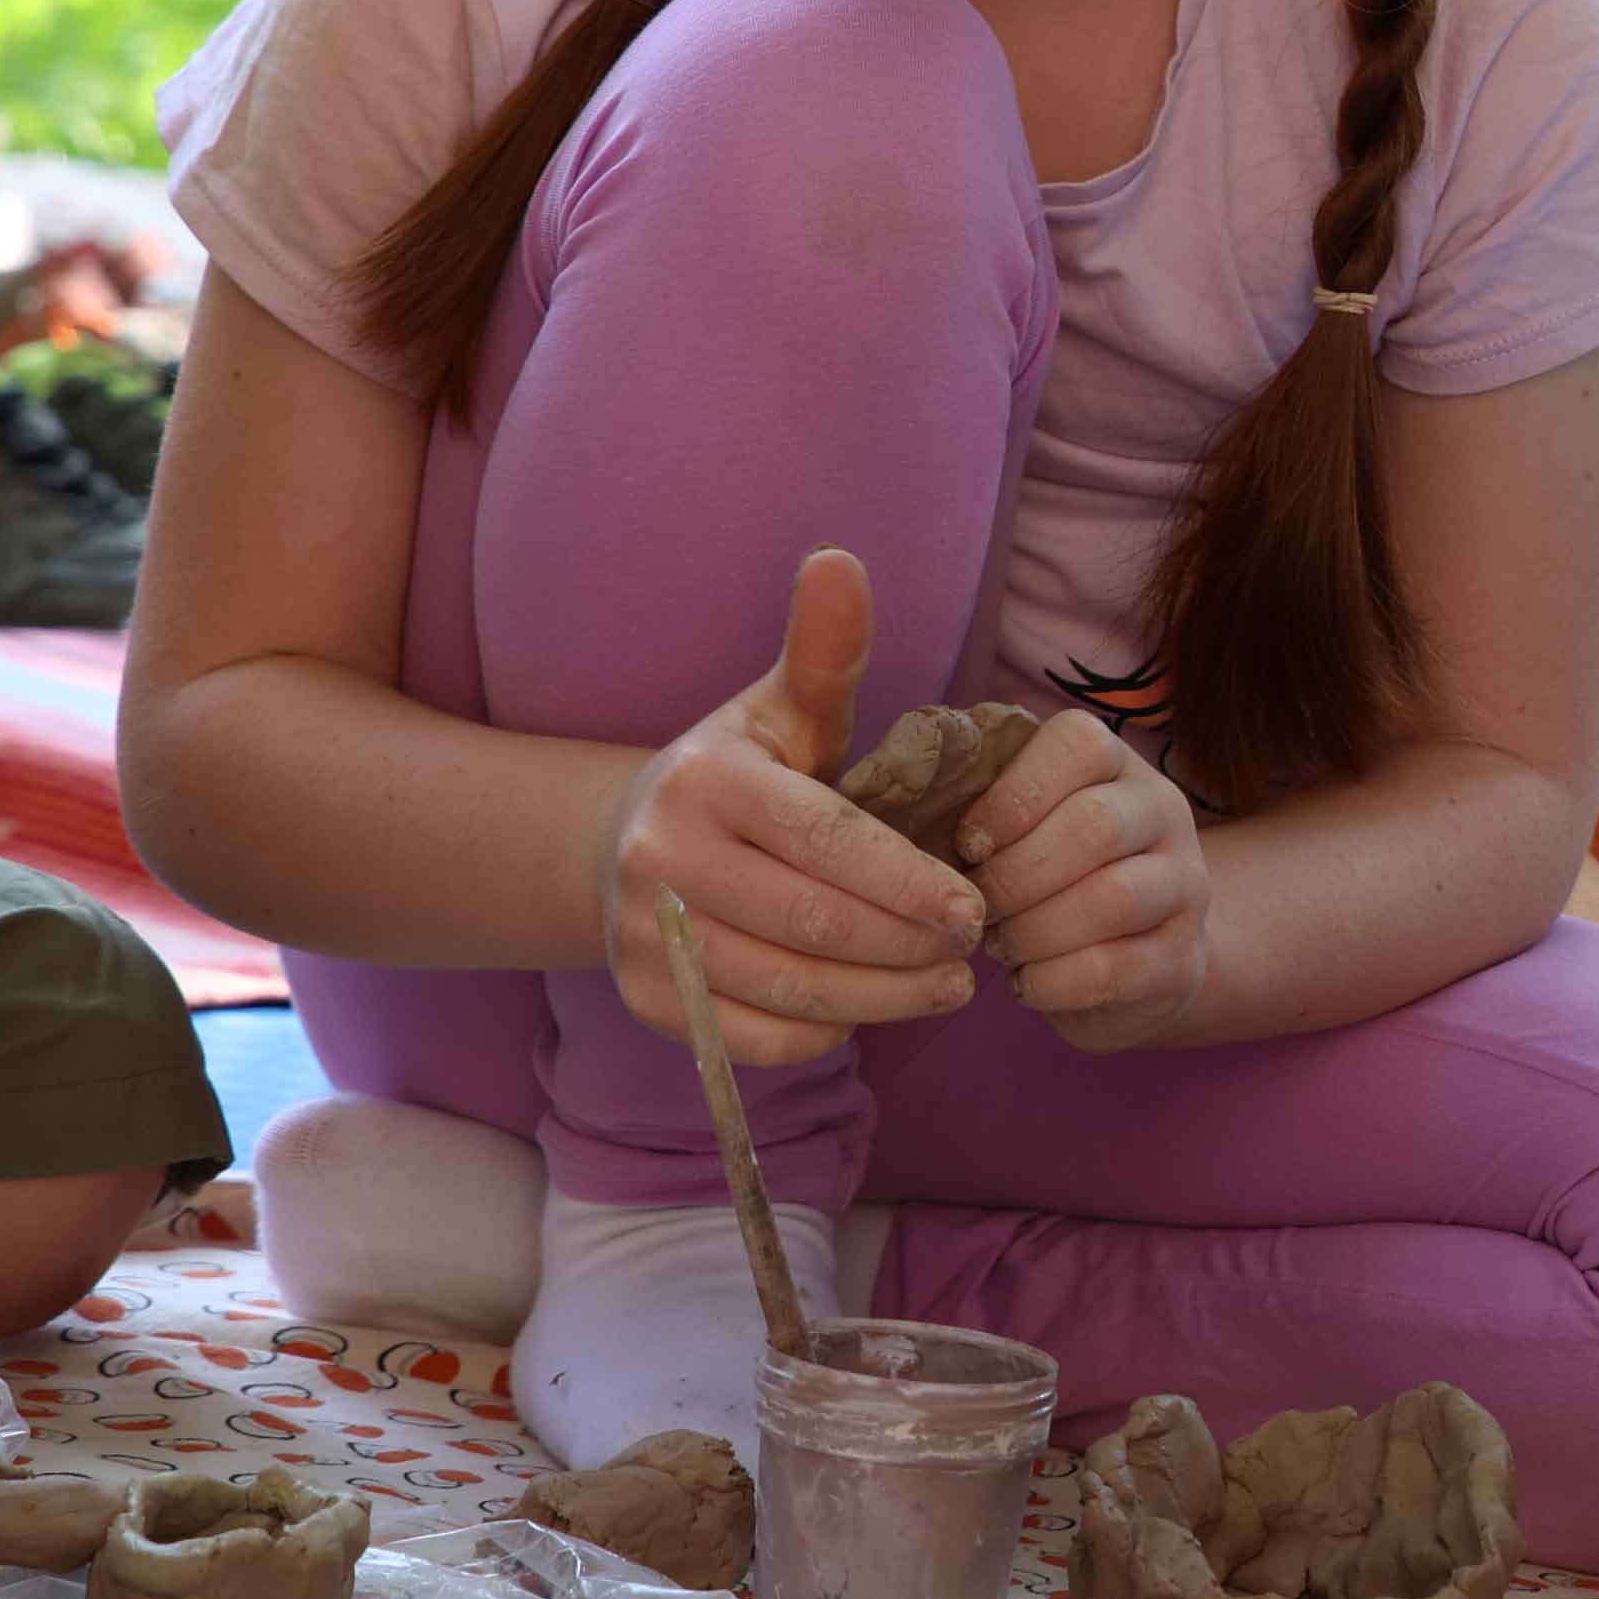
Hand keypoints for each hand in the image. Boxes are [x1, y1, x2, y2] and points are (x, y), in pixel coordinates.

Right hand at [594, 549, 983, 1066]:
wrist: (622, 844)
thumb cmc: (742, 774)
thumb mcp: (783, 710)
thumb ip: (826, 653)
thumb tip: (841, 560)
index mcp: (709, 781)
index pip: (828, 841)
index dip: (911, 881)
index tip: (976, 906)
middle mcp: (662, 858)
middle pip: (814, 923)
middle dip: (909, 945)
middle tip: (974, 953)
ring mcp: (643, 936)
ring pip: (787, 988)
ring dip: (882, 999)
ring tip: (947, 988)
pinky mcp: (644, 1000)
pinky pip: (750, 1038)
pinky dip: (819, 1035)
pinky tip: (867, 1012)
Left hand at [947, 704, 1211, 1051]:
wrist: (1137, 966)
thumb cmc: (1054, 885)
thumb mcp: (1028, 830)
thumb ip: (983, 801)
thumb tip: (898, 792)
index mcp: (1119, 768)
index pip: (1081, 745)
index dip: (1013, 795)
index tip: (970, 844)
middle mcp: (1163, 815)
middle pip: (1096, 825)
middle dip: (1015, 875)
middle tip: (977, 907)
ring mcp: (1185, 888)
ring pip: (1111, 898)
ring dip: (1032, 930)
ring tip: (1001, 945)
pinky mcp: (1181, 961)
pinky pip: (1112, 970)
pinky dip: (1050, 982)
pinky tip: (1027, 983)